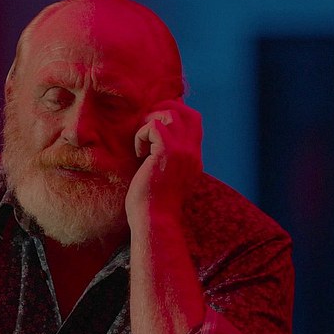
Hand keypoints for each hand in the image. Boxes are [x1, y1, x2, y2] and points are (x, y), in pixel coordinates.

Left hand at [126, 99, 202, 227]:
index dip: (174, 116)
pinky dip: (141, 135)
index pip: (194, 121)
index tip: (155, 130)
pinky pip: (154, 126)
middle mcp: (193, 153)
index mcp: (194, 159)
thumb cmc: (155, 206)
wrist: (156, 221)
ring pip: (170, 114)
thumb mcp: (169, 179)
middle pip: (187, 112)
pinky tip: (139, 154)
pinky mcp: (167, 153)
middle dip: (164, 112)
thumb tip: (155, 145)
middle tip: (147, 129)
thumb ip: (171, 161)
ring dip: (150, 124)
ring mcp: (182, 152)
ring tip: (142, 146)